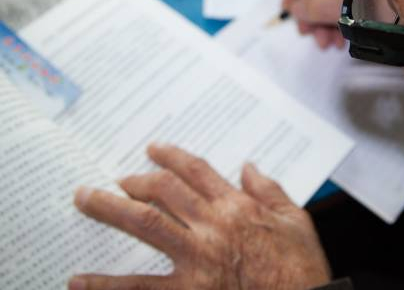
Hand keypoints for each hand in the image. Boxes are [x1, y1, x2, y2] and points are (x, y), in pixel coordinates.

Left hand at [69, 144, 330, 289]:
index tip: (153, 149)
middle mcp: (213, 225)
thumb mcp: (297, 221)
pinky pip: (140, 286)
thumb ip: (270, 190)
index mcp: (238, 206)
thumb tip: (249, 167)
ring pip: (146, 223)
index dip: (172, 156)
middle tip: (116, 178)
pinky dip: (107, 283)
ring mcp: (197, 258)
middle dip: (137, 179)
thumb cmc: (301, 268)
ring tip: (85, 198)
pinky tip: (79, 280)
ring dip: (111, 208)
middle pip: (165, 190)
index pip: (198, 171)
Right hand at [282, 0, 374, 48]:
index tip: (288, 9)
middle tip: (307, 32)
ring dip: (326, 20)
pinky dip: (343, 20)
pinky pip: (354, 3)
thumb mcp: (358, 8)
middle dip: (313, 10)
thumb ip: (322, 7)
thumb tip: (296, 7)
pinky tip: (340, 39)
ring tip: (326, 42)